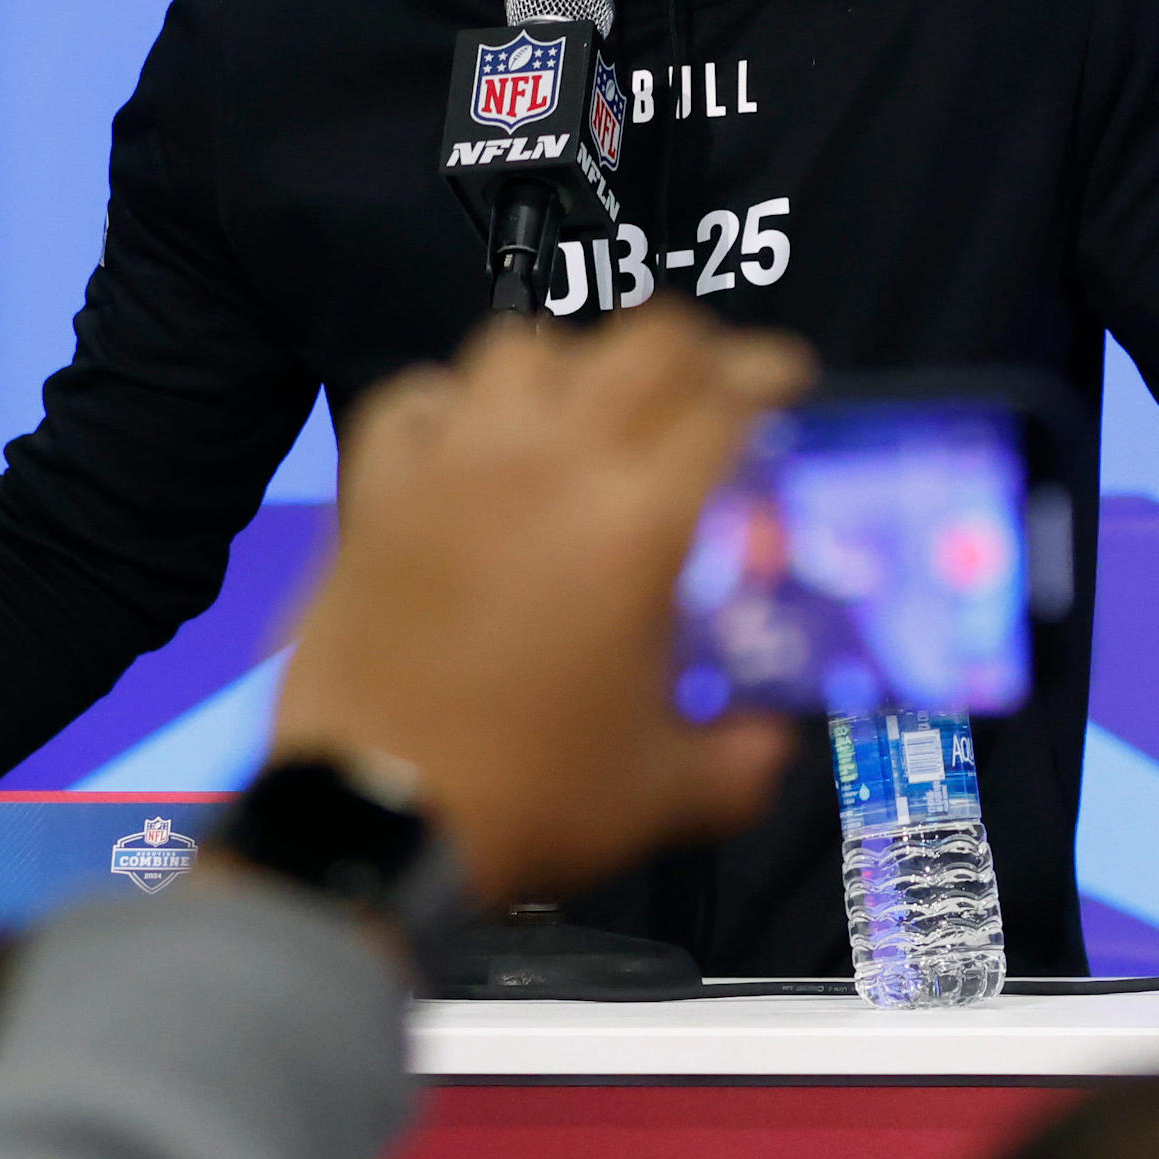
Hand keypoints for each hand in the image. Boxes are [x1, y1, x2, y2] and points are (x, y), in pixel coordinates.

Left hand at [274, 308, 812, 910]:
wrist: (373, 816)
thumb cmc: (529, 797)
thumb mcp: (663, 793)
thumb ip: (738, 761)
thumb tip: (770, 744)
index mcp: (637, 522)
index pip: (722, 398)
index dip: (767, 374)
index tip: (785, 380)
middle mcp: (548, 463)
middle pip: (639, 342)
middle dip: (692, 348)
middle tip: (707, 385)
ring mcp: (452, 465)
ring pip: (523, 347)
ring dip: (572, 364)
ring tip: (585, 408)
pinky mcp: (375, 490)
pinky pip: (415, 397)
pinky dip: (453, 401)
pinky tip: (468, 437)